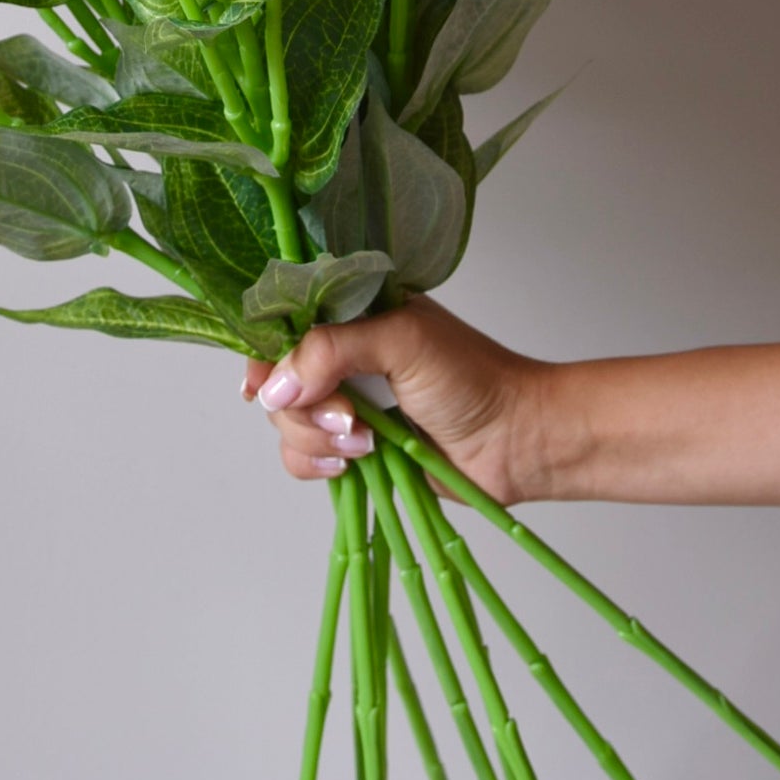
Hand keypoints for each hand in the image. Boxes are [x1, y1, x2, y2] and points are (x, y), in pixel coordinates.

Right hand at [241, 296, 550, 499]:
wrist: (516, 441)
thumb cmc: (473, 379)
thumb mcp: (401, 341)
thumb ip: (331, 350)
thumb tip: (273, 387)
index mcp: (353, 315)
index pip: (283, 324)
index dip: (266, 353)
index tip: (263, 383)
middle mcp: (344, 357)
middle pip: (277, 380)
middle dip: (303, 406)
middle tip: (348, 416)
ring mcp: (347, 404)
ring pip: (287, 423)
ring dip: (316, 438)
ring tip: (366, 443)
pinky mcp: (353, 449)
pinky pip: (303, 458)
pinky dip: (318, 464)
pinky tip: (353, 463)